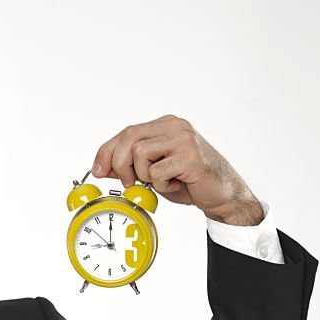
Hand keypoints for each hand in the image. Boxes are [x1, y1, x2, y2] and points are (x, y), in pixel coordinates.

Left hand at [91, 115, 263, 225]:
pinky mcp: (190, 155)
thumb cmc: (188, 182)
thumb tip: (102, 168)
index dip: (106, 152)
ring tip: (162, 182)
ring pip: (140, 153)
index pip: (126, 132)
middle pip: (129, 137)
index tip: (98, 170)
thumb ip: (130, 166)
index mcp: (165, 125)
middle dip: (120, 165)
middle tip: (130, 183)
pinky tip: (175, 185)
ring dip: (144, 175)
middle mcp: (174, 126)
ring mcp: (183, 138)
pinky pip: (156, 171)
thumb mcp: (153, 172)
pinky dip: (160, 185)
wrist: (222, 194)